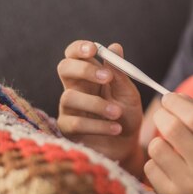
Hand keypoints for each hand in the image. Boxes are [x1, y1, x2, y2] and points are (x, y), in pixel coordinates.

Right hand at [57, 40, 143, 174]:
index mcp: (89, 76)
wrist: (128, 146)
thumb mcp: (128, 94)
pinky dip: (98, 125)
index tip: (94, 49)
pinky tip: (116, 128)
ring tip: (117, 113)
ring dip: (97, 104)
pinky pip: (75, 122)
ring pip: (69, 97)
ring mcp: (68, 109)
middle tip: (107, 78)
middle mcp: (75, 88)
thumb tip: (114, 46)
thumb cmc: (127, 117)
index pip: (75, 54)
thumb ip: (120, 73)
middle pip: (64, 68)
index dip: (79, 48)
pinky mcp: (67, 129)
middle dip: (83, 69)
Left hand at [144, 93, 192, 193]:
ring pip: (156, 147)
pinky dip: (155, 163)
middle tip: (161, 115)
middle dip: (161, 115)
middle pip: (173, 127)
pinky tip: (167, 168)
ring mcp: (189, 184)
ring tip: (166, 146)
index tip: (169, 99)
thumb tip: (182, 96)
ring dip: (156, 141)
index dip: (177, 101)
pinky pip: (151, 168)